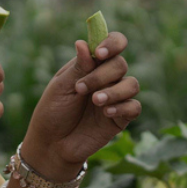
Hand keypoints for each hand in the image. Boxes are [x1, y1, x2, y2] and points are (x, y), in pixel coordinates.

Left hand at [20, 32, 141, 177]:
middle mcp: (107, 78)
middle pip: (120, 64)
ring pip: (132, 84)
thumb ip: (78, 67)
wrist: (52, 144)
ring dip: (114, 91)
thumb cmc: (53, 111)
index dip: (112, 43)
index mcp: (92, 64)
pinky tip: (106, 112)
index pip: (113, 43)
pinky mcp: (121, 118)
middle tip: (81, 88)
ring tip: (96, 101)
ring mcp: (116, 97)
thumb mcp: (61, 87)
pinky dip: (123, 106)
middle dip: (102, 75)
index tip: (99, 53)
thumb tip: (83, 43)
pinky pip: (134, 107)